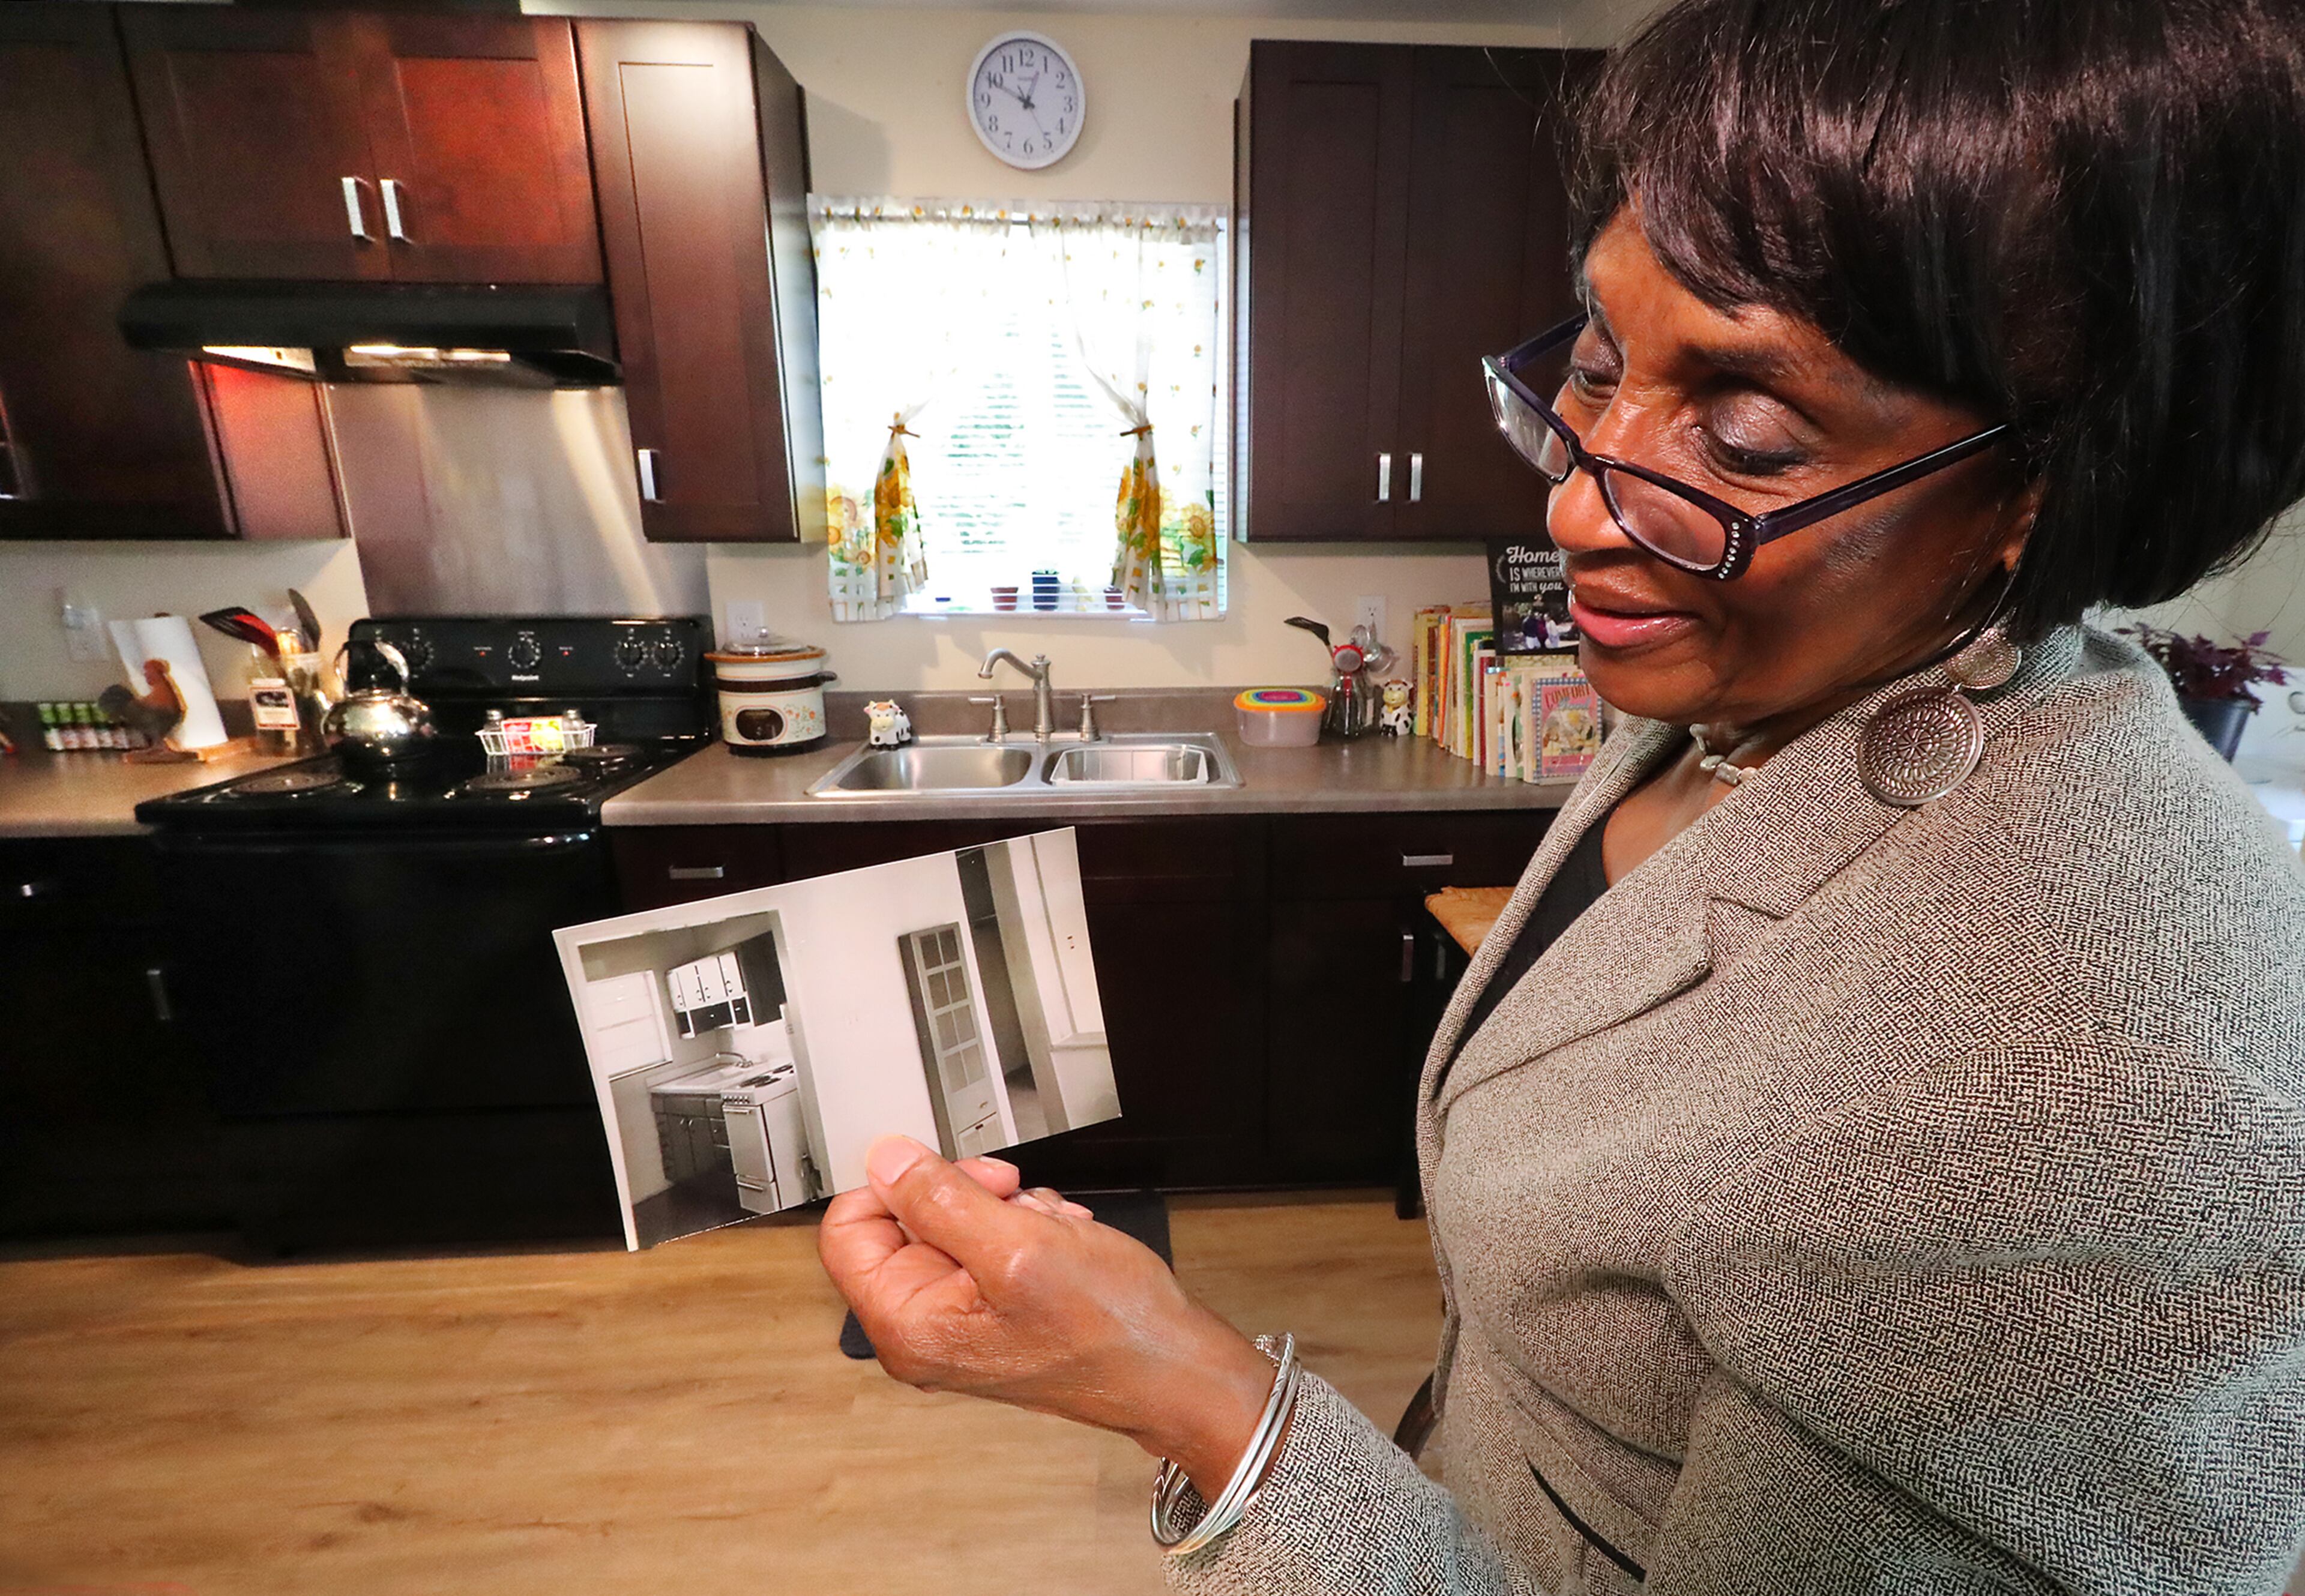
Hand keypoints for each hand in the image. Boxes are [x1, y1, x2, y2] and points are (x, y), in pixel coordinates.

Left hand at [819, 1135, 1278, 1494]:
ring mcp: (961, 1323)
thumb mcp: (1018, 1246)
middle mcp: (924, 1330)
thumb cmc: (1108, 1331)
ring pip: (955, 1224)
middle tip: (1012, 1197)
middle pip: (905, 1221)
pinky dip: (1027, 1229)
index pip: (848, 1230)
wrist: (1173, 1368)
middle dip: (966, 1195)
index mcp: (908, 1324)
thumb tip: (886, 1161)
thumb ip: (941, 1199)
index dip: (894, 1185)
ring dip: (1007, 1210)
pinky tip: (1061, 1242)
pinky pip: (990, 1244)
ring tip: (1050, 1230)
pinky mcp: (995, 1312)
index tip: (945, 1170)